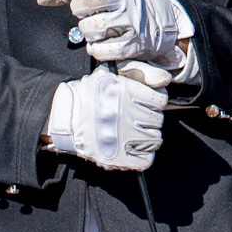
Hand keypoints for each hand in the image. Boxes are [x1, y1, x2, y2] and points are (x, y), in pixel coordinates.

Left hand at [36, 0, 189, 68]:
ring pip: (91, 27)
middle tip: (85, 13)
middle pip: (87, 2)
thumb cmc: (118, 4)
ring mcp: (131, 20)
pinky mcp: (133, 43)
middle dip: (79, 9)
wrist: (157, 23)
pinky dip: (96, 49)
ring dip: (87, 31)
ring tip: (94, 28)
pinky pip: (102, 49)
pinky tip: (100, 43)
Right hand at [44, 62, 169, 170]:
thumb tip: (166, 78)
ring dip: (146, 138)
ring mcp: (123, 136)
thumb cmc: (90, 95)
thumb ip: (140, 72)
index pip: (160, 100)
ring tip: (132, 134)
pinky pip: (146, 159)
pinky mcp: (119, 156)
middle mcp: (125, 112)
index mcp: (125, 91)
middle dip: (148, 120)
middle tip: (134, 120)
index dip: (154, 103)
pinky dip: (142, 156)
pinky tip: (133, 149)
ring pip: (155, 140)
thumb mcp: (111, 75)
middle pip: (157, 120)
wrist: (65, 118)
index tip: (144, 105)